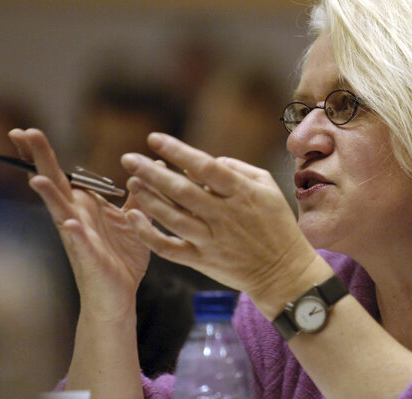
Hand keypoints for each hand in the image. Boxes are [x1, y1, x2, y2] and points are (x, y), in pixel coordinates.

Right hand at [8, 128, 150, 321]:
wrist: (120, 295)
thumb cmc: (122, 257)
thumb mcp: (135, 219)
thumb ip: (139, 194)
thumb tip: (152, 164)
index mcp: (85, 205)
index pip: (61, 174)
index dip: (44, 153)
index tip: (27, 130)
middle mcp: (76, 216)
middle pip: (54, 183)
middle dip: (39, 160)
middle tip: (21, 133)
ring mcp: (79, 237)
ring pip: (60, 211)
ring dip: (49, 196)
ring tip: (36, 180)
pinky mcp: (89, 257)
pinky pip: (80, 243)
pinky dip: (74, 233)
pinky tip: (68, 224)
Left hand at [121, 132, 318, 304]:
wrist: (283, 272)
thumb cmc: (277, 224)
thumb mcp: (268, 187)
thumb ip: (237, 168)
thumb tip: (205, 161)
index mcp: (241, 193)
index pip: (204, 166)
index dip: (177, 151)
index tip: (154, 139)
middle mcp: (223, 215)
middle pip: (181, 190)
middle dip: (151, 171)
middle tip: (129, 158)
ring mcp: (211, 240)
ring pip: (171, 217)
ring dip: (147, 198)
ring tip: (131, 181)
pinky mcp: (202, 261)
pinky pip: (168, 248)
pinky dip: (148, 234)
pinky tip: (134, 217)